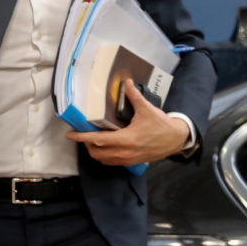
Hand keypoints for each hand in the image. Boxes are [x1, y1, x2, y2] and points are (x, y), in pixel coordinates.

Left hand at [65, 79, 189, 164]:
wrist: (176, 140)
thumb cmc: (161, 125)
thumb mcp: (147, 109)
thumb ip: (134, 96)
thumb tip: (127, 83)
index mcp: (126, 139)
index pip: (98, 140)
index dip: (82, 137)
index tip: (70, 135)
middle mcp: (124, 152)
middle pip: (96, 152)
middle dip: (86, 144)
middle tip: (82, 134)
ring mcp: (128, 159)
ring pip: (102, 159)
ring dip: (94, 151)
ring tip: (92, 139)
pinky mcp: (131, 162)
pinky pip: (111, 162)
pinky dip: (103, 156)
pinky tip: (104, 146)